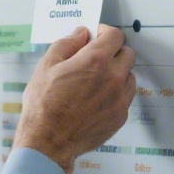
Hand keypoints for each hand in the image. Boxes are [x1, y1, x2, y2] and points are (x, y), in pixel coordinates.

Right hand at [13, 25, 135, 173]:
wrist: (49, 142)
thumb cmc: (44, 105)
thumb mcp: (46, 66)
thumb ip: (67, 44)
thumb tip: (81, 34)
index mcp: (95, 60)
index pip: (115, 35)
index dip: (104, 32)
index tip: (97, 36)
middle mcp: (113, 77)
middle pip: (127, 53)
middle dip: (113, 51)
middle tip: (96, 57)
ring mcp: (120, 98)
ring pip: (129, 76)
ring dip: (117, 72)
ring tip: (97, 80)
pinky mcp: (120, 116)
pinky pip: (126, 97)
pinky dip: (116, 93)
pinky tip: (97, 98)